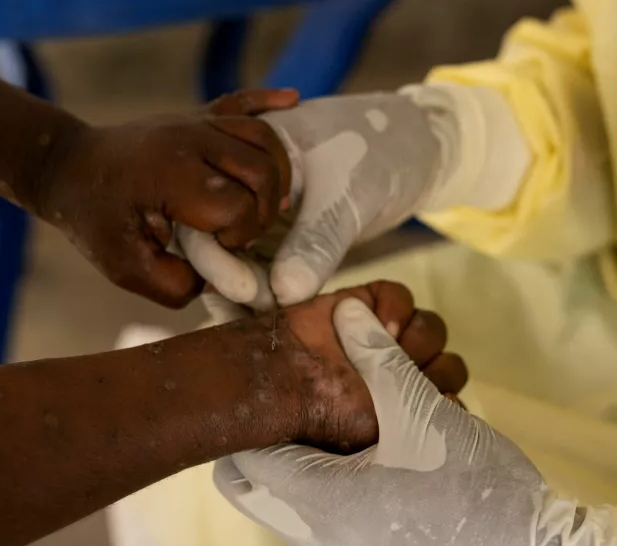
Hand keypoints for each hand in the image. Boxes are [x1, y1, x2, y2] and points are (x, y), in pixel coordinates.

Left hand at [29, 89, 297, 307]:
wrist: (67, 167)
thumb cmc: (96, 220)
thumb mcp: (125, 268)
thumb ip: (175, 285)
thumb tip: (219, 278)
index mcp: (171, 175)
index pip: (237, 205)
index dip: (239, 235)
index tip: (218, 248)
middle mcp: (189, 140)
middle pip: (262, 169)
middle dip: (264, 210)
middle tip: (244, 232)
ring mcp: (195, 123)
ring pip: (263, 137)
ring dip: (278, 173)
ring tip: (271, 203)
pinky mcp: (198, 115)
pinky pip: (241, 102)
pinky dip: (269, 100)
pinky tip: (293, 100)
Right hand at [183, 91, 446, 308]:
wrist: (410, 150)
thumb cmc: (375, 152)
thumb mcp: (345, 194)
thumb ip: (316, 241)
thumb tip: (284, 293)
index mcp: (237, 156)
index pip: (206, 209)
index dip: (217, 255)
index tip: (245, 291)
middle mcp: (236, 185)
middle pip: (211, 239)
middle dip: (229, 281)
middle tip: (261, 312)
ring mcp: (255, 214)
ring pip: (236, 261)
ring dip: (247, 293)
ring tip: (267, 324)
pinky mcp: (277, 239)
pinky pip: (262, 270)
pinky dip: (267, 293)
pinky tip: (278, 319)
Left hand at [215, 299, 616, 545]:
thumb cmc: (475, 491)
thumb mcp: (424, 414)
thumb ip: (380, 360)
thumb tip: (348, 313)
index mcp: (317, 499)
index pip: (242, 457)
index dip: (255, 412)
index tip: (276, 382)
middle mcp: (313, 535)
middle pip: (257, 482)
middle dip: (276, 436)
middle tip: (306, 403)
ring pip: (293, 499)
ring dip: (312, 455)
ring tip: (350, 422)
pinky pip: (324, 517)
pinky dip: (338, 481)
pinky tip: (378, 456)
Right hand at [222, 281, 467, 451]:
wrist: (280, 378)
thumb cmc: (327, 414)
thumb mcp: (379, 426)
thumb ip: (422, 411)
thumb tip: (454, 400)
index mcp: (406, 411)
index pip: (452, 400)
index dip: (446, 396)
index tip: (430, 400)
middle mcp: (401, 375)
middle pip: (449, 364)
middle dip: (433, 369)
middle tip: (404, 376)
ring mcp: (387, 338)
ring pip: (431, 329)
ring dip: (417, 338)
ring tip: (389, 347)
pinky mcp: (370, 304)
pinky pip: (401, 296)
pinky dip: (394, 306)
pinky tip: (378, 322)